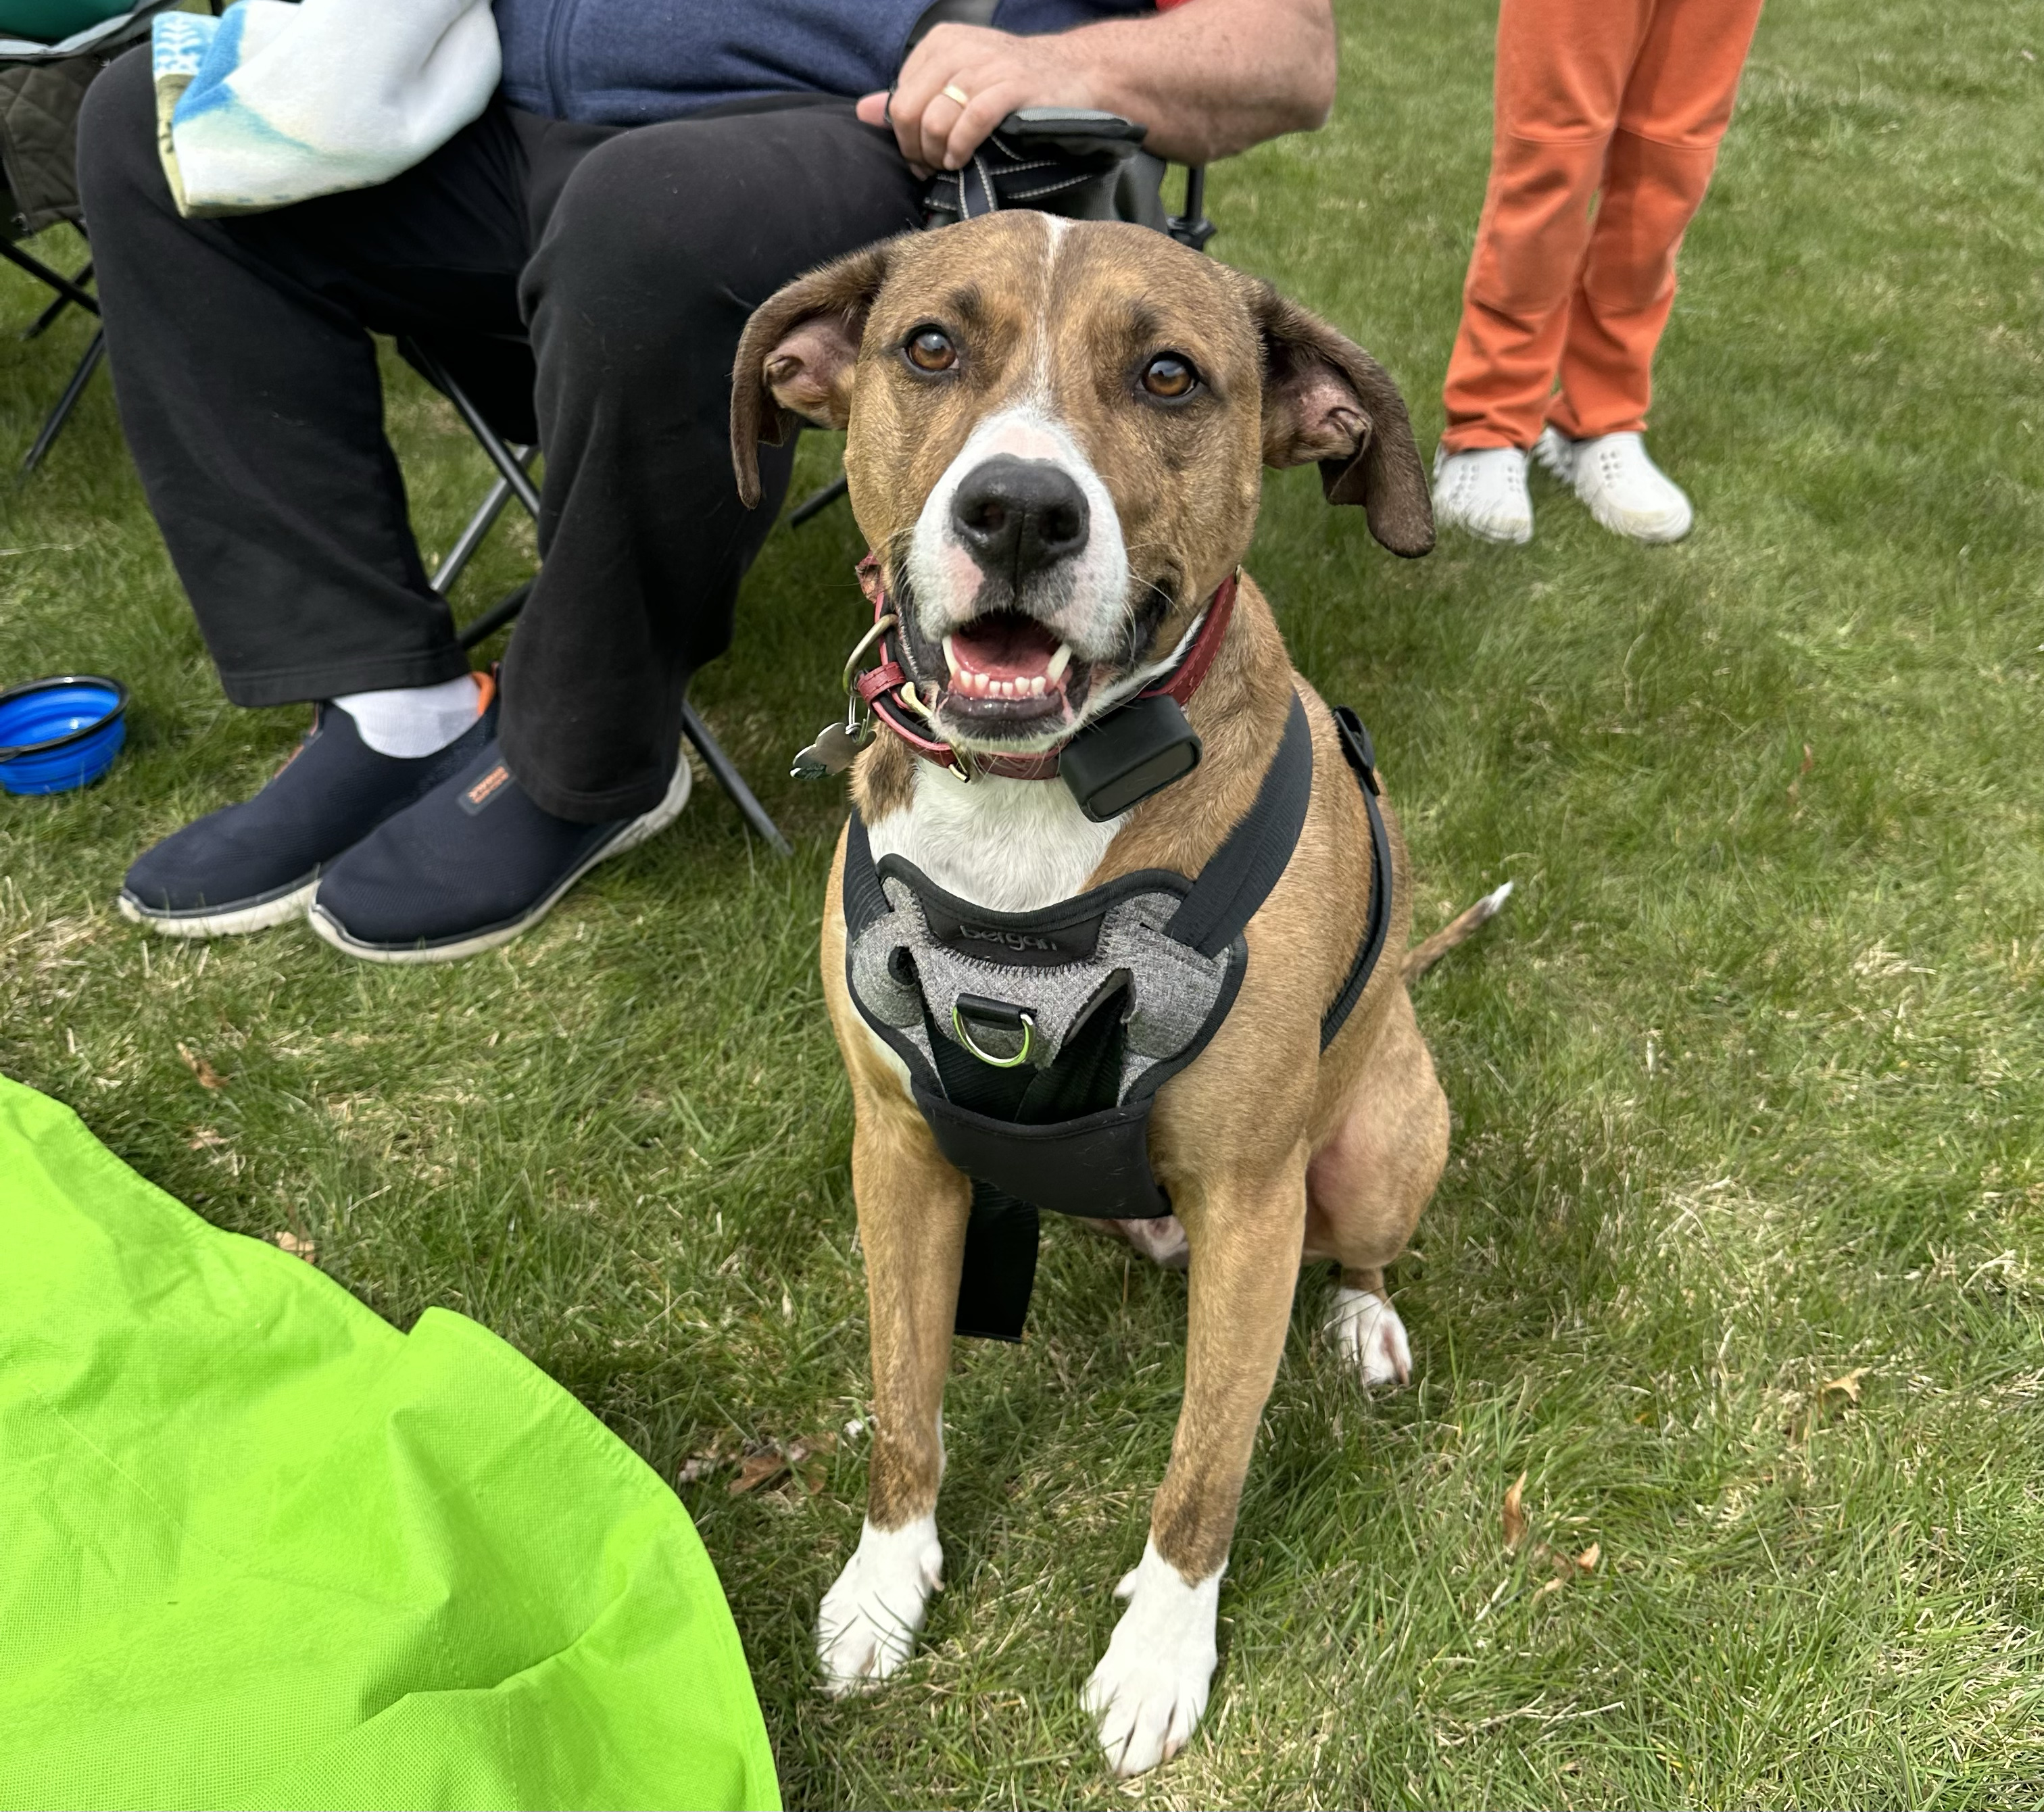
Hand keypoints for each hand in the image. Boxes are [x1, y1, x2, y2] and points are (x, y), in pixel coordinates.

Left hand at [855, 23, 1103, 175]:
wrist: (1073, 72)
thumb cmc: (1011, 83)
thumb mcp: (956, 79)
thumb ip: (911, 95)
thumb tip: (863, 111)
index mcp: (941, 43)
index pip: (899, 99)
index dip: (903, 137)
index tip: (921, 156)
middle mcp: (959, 50)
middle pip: (909, 112)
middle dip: (916, 150)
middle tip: (931, 168)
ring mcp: (986, 67)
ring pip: (936, 121)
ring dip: (938, 155)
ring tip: (950, 165)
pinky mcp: (1011, 88)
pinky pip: (970, 123)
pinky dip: (960, 149)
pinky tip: (963, 160)